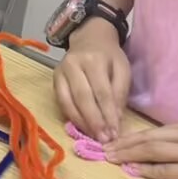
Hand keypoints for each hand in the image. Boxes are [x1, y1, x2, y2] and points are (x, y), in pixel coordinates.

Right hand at [54, 17, 130, 141]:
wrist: (89, 38)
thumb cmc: (109, 56)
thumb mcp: (122, 69)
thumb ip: (120, 92)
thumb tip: (116, 120)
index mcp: (94, 60)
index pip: (102, 92)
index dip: (109, 115)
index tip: (116, 134)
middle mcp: (73, 64)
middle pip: (83, 98)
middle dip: (94, 122)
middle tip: (104, 140)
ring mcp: (60, 71)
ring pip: (68, 101)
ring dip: (82, 122)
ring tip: (94, 137)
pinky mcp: (54, 79)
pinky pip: (61, 101)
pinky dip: (71, 116)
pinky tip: (82, 127)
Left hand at [106, 116, 177, 178]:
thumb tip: (159, 151)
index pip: (156, 131)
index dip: (131, 137)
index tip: (113, 141)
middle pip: (149, 138)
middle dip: (123, 144)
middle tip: (101, 150)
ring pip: (153, 151)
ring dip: (128, 156)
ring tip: (110, 159)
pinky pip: (167, 171)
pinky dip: (148, 171)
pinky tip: (133, 172)